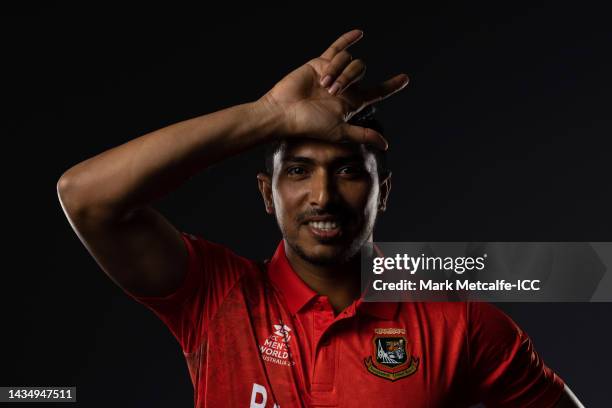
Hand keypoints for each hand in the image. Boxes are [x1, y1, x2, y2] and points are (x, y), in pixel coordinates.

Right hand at [259, 29, 408, 149]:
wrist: (285, 112)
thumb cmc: (309, 125)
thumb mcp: (340, 132)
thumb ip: (363, 135)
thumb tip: (385, 145)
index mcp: (351, 102)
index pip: (377, 92)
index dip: (391, 85)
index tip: (405, 79)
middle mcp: (345, 86)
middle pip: (361, 70)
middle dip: (349, 78)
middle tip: (331, 92)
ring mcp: (333, 73)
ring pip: (348, 59)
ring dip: (337, 71)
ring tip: (322, 84)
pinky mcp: (321, 63)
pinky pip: (338, 47)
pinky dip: (348, 39)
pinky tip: (360, 33)